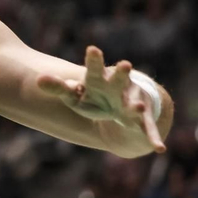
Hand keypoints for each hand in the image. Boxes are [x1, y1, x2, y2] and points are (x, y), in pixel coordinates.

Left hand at [39, 46, 166, 153]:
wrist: (123, 102)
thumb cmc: (94, 95)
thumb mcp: (74, 94)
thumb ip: (58, 87)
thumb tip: (38, 80)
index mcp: (98, 80)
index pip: (93, 68)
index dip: (94, 60)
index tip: (93, 49)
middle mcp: (117, 88)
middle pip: (118, 79)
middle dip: (120, 73)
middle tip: (124, 64)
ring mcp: (130, 102)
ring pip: (133, 103)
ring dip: (135, 106)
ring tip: (138, 107)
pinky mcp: (140, 119)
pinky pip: (146, 128)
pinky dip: (152, 137)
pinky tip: (159, 148)